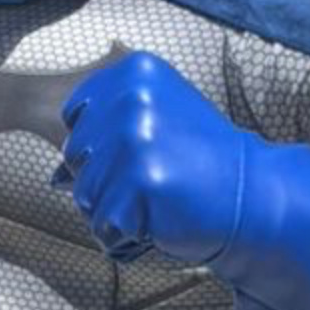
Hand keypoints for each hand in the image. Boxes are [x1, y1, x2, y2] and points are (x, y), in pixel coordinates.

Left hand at [56, 49, 250, 267]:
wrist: (255, 196)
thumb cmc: (201, 163)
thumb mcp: (155, 127)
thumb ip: (104, 138)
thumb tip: (55, 179)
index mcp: (134, 73)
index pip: (76, 116)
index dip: (104, 146)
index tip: (148, 148)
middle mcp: (132, 99)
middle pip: (75, 159)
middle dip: (110, 181)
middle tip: (160, 177)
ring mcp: (136, 140)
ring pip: (85, 197)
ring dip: (118, 211)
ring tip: (161, 199)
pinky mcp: (141, 183)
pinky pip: (103, 227)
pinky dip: (128, 236)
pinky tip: (162, 220)